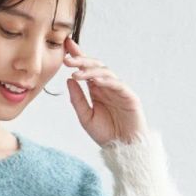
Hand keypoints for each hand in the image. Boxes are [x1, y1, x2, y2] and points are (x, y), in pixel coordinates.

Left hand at [62, 33, 148, 147]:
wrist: (123, 149)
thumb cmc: (106, 135)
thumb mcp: (86, 118)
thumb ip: (77, 100)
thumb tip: (69, 80)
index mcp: (96, 90)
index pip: (86, 69)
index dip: (78, 55)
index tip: (66, 46)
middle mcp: (107, 86)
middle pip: (95, 66)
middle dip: (81, 60)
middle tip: (67, 59)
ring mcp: (119, 90)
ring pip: (105, 72)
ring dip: (90, 71)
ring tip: (76, 73)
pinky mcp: (129, 96)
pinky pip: (117, 84)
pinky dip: (106, 81)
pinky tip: (94, 80)